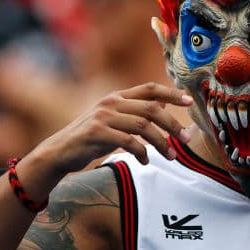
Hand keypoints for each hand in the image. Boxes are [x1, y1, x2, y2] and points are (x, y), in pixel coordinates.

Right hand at [22, 82, 193, 195]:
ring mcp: (103, 117)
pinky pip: (129, 142)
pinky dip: (142, 152)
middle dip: (173, 124)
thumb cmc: (90, 138)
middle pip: (151, 108)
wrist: (59, 152)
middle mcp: (111, 102)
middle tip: (186, 139)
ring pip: (143, 126)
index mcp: (117, 97)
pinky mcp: (97, 133)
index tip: (190, 101)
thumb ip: (136, 111)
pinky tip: (146, 161)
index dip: (171, 93)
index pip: (150, 88)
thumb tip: (164, 103)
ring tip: (171, 156)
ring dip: (161, 142)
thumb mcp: (114, 120)